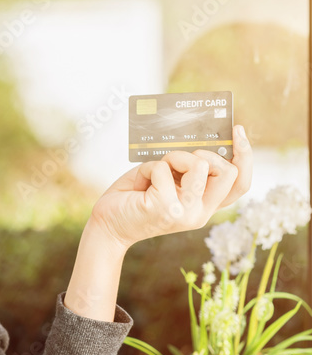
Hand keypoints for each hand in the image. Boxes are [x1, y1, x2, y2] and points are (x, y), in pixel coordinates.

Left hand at [87, 125, 251, 249]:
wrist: (108, 223)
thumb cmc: (137, 195)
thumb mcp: (169, 179)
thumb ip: (188, 168)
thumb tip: (200, 139)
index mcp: (205, 206)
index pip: (241, 184)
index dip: (245, 157)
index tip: (237, 131)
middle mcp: (200, 214)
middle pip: (226, 171)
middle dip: (203, 154)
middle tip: (178, 160)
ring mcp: (185, 213)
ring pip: (199, 165)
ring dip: (174, 157)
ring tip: (156, 171)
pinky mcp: (165, 208)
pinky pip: (164, 169)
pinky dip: (149, 167)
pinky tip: (139, 183)